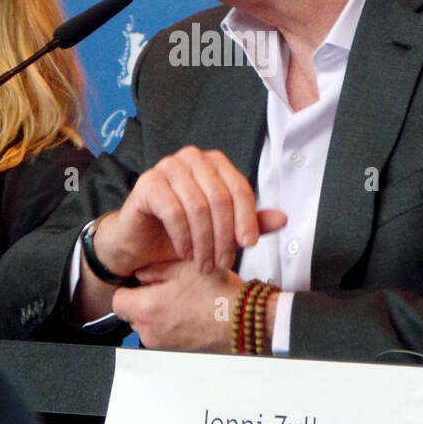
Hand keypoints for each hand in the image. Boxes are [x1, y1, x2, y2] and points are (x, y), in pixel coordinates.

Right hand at [93, 146, 285, 278]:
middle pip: (220, 197)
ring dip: (204, 241)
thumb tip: (283, 218)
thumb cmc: (181, 233)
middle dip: (224, 235)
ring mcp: (167, 166)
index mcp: (214, 163)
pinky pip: (173, 211)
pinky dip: (183, 237)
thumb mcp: (220, 231)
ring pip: (198, 206)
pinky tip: (185, 253)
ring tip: (204, 264)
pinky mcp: (147, 182)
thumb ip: (249, 223)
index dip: (248, 218)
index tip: (249, 245)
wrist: (138, 243)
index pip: (240, 188)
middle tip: (223, 263)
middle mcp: (192, 158)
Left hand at [111, 262, 252, 352]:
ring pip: (148, 326)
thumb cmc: (217, 294)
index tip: (142, 283)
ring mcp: (162, 345)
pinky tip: (190, 313)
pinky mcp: (176, 352)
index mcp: (146, 308)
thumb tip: (142, 274)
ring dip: (158, 314)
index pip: (117, 301)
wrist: (244, 322)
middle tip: (166, 288)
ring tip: (182, 300)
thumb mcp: (185, 267)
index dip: (128, 289)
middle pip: (132, 315)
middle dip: (143, 301)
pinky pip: (163, 336)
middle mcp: (150, 331)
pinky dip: (171, 326)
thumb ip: (155, 269)